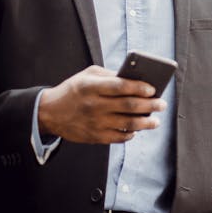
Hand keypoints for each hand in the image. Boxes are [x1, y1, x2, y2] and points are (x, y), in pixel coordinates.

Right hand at [38, 65, 166, 143]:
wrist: (49, 112)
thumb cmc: (73, 90)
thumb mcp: (87, 75)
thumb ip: (110, 75)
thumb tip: (135, 79)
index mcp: (91, 86)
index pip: (121, 86)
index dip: (139, 87)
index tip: (153, 89)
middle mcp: (94, 105)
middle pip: (129, 105)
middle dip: (150, 105)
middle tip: (162, 104)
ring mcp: (95, 122)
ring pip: (128, 124)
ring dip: (146, 123)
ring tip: (155, 121)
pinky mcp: (94, 136)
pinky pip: (119, 137)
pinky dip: (131, 134)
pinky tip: (137, 129)